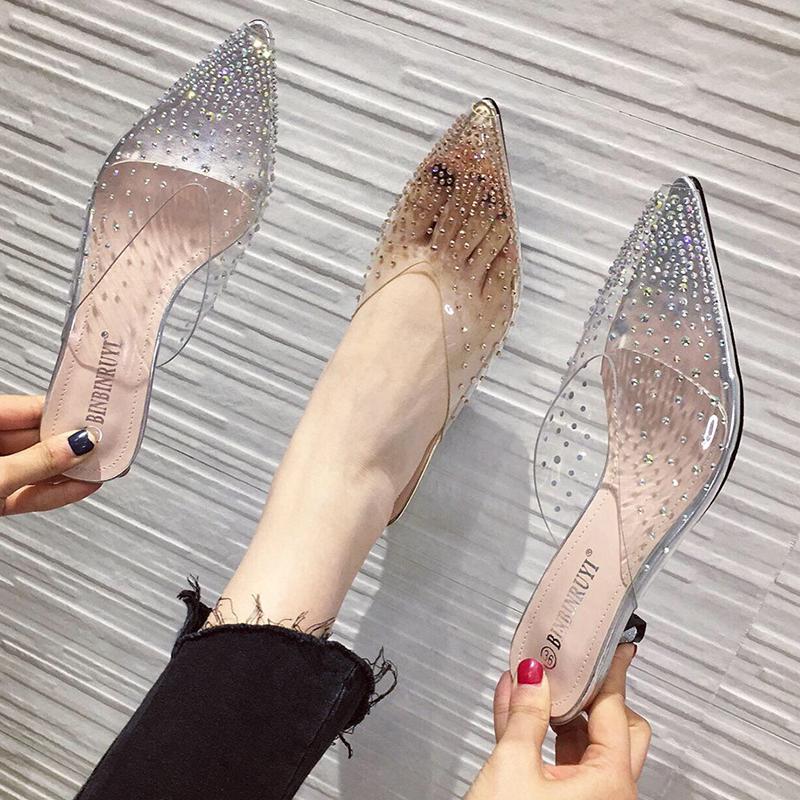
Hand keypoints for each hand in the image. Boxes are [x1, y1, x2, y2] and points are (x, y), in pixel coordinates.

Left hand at [0, 395, 99, 514]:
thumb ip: (39, 460)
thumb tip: (78, 446)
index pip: (32, 409)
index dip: (67, 413)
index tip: (97, 416)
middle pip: (38, 440)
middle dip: (76, 446)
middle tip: (108, 444)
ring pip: (38, 468)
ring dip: (72, 471)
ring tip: (103, 467)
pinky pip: (29, 492)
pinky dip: (56, 492)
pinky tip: (82, 486)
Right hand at [466, 644, 649, 799]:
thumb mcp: (512, 768)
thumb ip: (524, 716)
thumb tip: (532, 678)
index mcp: (611, 783)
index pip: (615, 709)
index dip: (609, 671)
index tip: (615, 645)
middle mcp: (608, 794)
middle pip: (611, 726)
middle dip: (586, 692)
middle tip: (569, 662)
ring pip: (578, 743)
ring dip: (553, 710)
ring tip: (529, 677)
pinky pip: (554, 760)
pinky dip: (536, 732)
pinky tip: (514, 705)